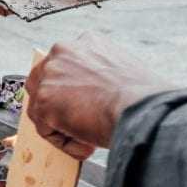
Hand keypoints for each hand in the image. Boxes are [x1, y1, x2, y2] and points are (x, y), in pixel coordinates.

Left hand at [25, 33, 174, 159]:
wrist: (143, 110)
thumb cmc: (144, 99)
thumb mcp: (126, 72)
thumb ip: (102, 76)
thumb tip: (95, 94)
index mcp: (87, 42)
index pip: (65, 65)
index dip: (71, 89)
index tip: (84, 105)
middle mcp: (64, 51)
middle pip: (43, 80)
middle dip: (56, 104)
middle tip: (78, 123)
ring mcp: (51, 75)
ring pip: (42, 106)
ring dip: (61, 126)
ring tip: (88, 138)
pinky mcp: (44, 100)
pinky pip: (45, 128)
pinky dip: (63, 142)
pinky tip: (86, 144)